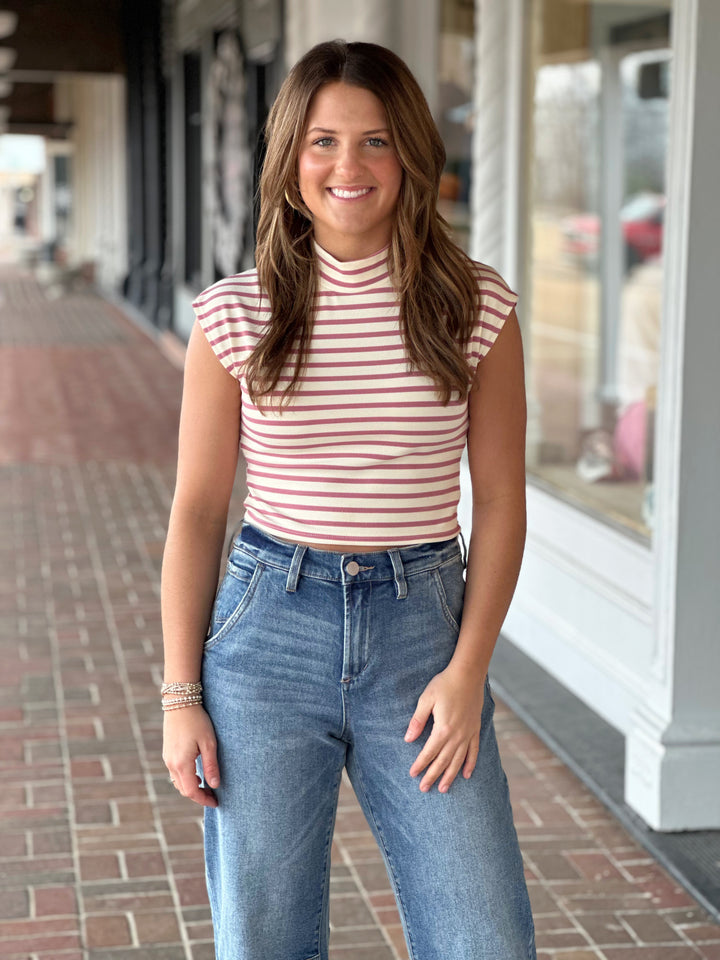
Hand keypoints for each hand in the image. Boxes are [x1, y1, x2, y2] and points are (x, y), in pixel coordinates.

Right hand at [162, 705, 219, 806]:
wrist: (180, 702)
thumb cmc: (197, 721)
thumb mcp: (209, 743)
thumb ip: (211, 765)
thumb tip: (215, 785)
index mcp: (181, 764)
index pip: (191, 791)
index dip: (203, 799)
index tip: (216, 803)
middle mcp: (171, 764)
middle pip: (183, 789)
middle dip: (198, 795)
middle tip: (213, 796)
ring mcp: (167, 758)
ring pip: (178, 782)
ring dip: (191, 787)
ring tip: (206, 786)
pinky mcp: (167, 752)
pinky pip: (175, 772)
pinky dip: (185, 778)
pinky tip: (196, 773)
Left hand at [404, 663, 485, 792]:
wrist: (468, 674)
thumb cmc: (444, 685)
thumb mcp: (426, 700)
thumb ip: (417, 721)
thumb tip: (408, 739)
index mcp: (442, 729)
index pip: (428, 752)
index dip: (420, 764)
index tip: (413, 774)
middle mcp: (457, 736)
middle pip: (443, 761)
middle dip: (432, 776)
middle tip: (424, 789)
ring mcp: (468, 734)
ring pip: (458, 760)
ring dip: (450, 775)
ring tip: (443, 788)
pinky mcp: (475, 729)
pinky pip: (474, 751)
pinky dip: (470, 764)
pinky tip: (467, 775)